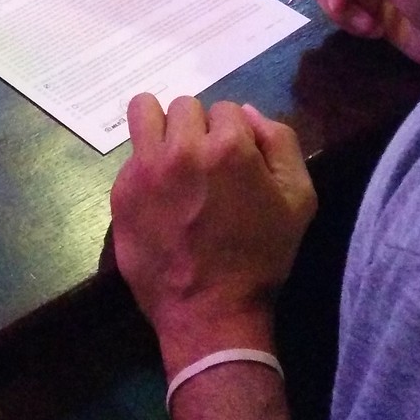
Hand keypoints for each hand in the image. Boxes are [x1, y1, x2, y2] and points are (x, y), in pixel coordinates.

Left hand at [111, 94, 315, 371]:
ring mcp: (146, 168)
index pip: (228, 108)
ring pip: (145, 111)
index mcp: (229, 145)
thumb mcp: (298, 200)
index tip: (235, 163)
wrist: (210, 313)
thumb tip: (249, 113)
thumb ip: (281, 143)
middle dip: (198, 129)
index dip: (234, 135)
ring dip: (161, 129)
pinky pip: (131, 156)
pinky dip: (145, 168)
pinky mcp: (121, 191)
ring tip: (171, 159)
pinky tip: (159, 198)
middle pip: (186, 106)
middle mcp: (183, 147)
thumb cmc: (260, 258)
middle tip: (204, 164)